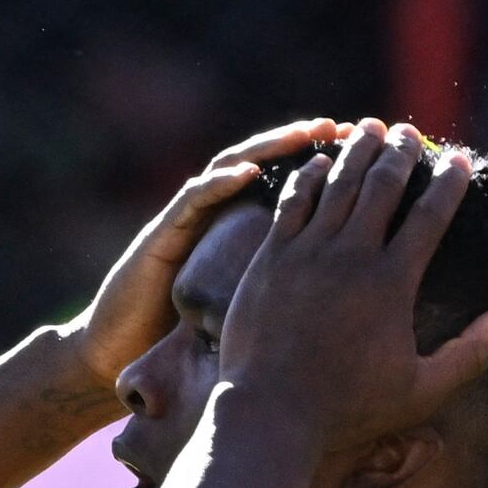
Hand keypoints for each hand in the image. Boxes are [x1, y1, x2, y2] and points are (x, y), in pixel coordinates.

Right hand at [51, 115, 341, 396]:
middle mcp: (214, 221)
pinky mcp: (160, 237)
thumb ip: (281, 300)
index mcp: (238, 238)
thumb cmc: (181, 347)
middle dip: (307, 144)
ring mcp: (185, 224)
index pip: (289, 189)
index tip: (372, 160)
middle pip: (266, 166)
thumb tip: (346, 313)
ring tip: (307, 133)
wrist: (115, 358)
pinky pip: (193, 201)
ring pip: (231, 168)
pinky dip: (220, 183)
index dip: (329, 171)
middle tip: (350, 129)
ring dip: (269, 147)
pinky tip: (249, 173)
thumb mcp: (246, 319)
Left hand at [216, 120, 487, 442]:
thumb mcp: (422, 389)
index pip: (431, 215)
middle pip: (383, 185)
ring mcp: (308, 253)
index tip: (461, 161)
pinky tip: (320, 163)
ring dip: (356, 150)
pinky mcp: (271, 258)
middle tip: (409, 132)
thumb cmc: (349, 409)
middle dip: (401, 152)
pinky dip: (309, 176)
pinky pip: (293, 202)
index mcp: (393, 282)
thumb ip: (471, 351)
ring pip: (338, 184)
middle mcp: (352, 256)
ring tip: (368, 128)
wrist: (270, 414)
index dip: (449, 182)